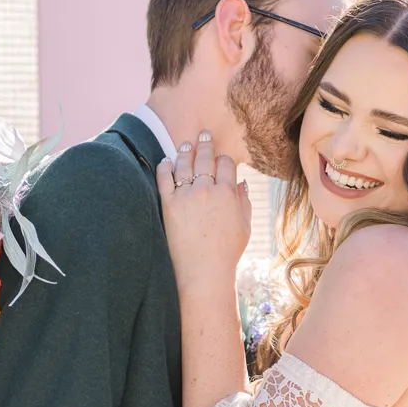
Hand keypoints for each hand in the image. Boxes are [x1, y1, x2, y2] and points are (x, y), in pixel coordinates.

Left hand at [155, 130, 250, 292]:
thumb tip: (240, 182)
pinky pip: (163, 179)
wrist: (203, 272)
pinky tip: (166, 161)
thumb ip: (243, 201)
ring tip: (185, 145)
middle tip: (203, 134)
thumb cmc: (226, 252)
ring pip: (184, 164)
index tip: (221, 156)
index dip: (224, 157)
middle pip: (205, 158)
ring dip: (185, 151)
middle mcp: (206, 190)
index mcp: (227, 193)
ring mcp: (186, 196)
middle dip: (205, 144)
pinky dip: (164, 167)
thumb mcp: (244, 226)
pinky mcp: (168, 205)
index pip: (225, 163)